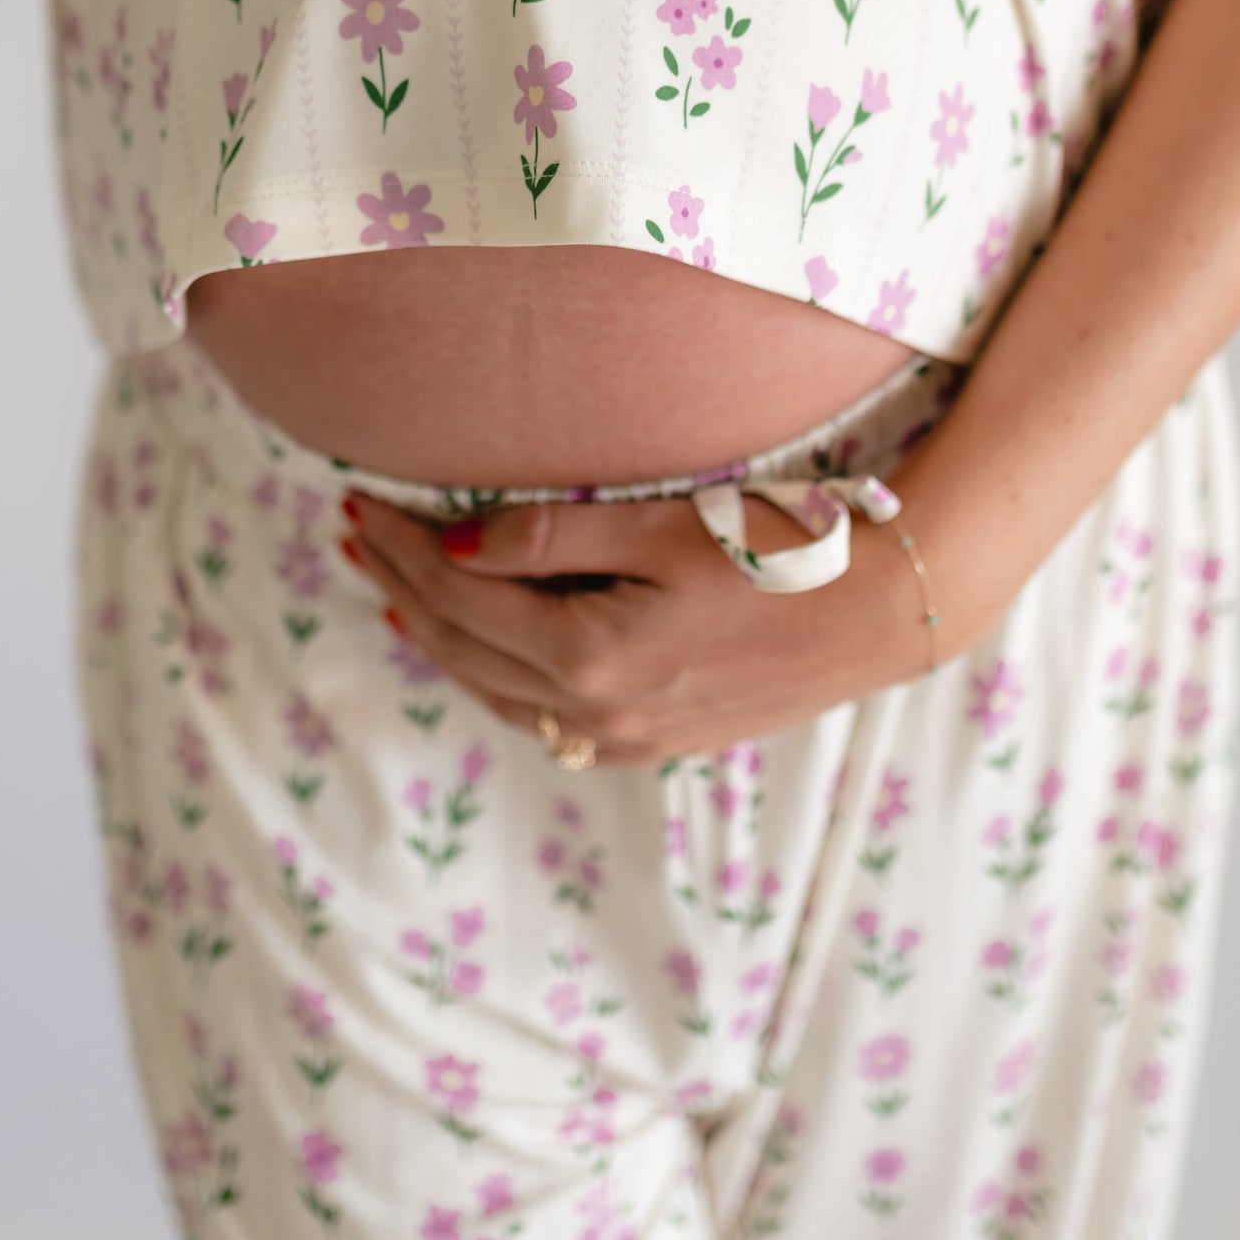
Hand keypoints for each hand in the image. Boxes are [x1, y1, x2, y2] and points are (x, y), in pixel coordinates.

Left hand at [344, 489, 917, 763]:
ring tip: (393, 588)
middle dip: (400, 588)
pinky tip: (482, 649)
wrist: (886, 612)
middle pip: (463, 648)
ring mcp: (628, 738)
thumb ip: (554, 535)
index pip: (460, 596)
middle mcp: (598, 715)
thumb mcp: (665, 526)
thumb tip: (455, 541)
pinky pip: (544, 717)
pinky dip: (495, 677)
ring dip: (438, 636)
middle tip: (353, 534)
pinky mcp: (659, 741)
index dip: (401, 546)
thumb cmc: (785, 551)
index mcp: (590, 659)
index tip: (360, 498)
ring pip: (497, 691)